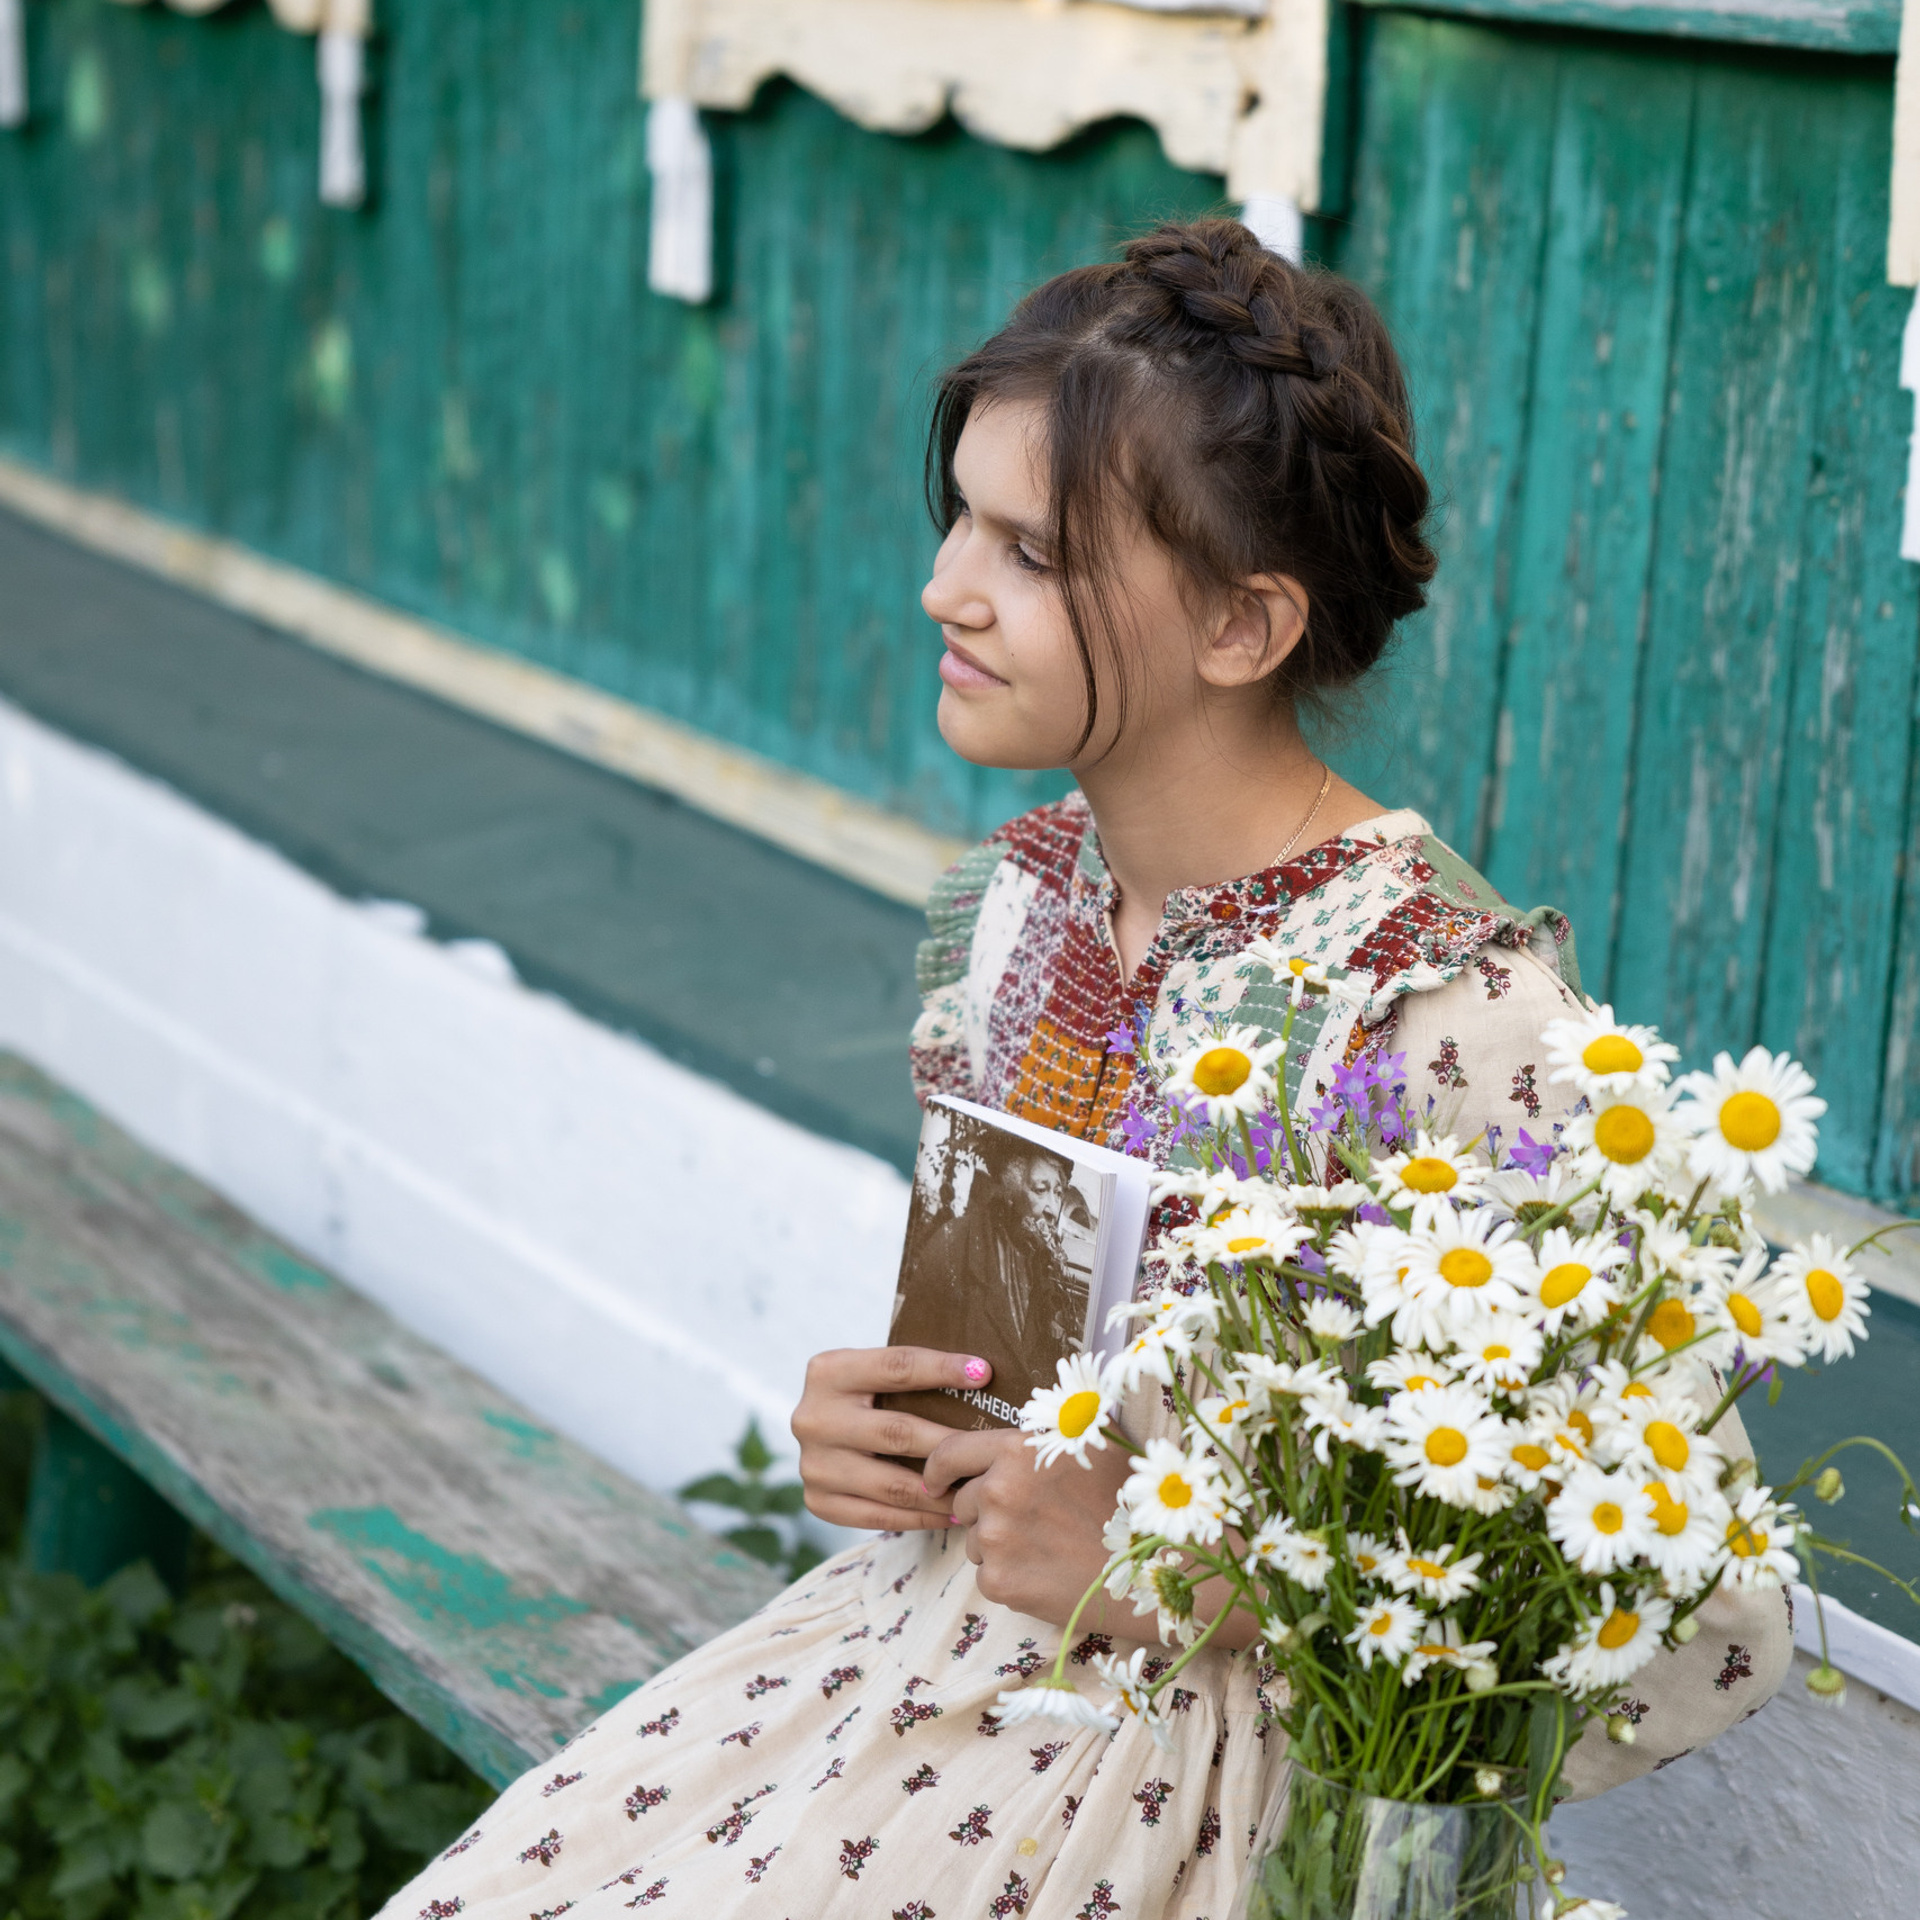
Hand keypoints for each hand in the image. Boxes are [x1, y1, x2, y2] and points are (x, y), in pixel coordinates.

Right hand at [792, 1346, 991, 1531]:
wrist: (817, 1431)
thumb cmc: (862, 1396)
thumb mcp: (871, 1372)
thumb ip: (910, 1371)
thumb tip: (982, 1371)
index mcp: (828, 1372)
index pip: (895, 1368)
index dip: (941, 1369)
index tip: (984, 1373)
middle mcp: (813, 1418)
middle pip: (898, 1432)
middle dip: (951, 1443)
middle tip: (991, 1450)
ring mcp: (813, 1464)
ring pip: (893, 1483)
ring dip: (942, 1490)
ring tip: (979, 1489)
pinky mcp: (817, 1501)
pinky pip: (879, 1516)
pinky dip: (920, 1517)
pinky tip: (950, 1512)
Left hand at [922, 1427, 1132, 1626]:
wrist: (1147, 1570)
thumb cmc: (1128, 1501)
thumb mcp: (1099, 1439)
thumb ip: (1062, 1417)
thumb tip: (1052, 1402)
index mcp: (1018, 1451)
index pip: (951, 1451)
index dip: (938, 1468)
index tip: (935, 1482)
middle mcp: (998, 1491)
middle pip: (967, 1501)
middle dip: (988, 1510)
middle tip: (1034, 1521)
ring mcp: (996, 1539)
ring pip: (977, 1540)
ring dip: (1000, 1544)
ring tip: (1049, 1547)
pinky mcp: (1000, 1582)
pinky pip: (989, 1575)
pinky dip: (1011, 1576)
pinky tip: (1048, 1572)